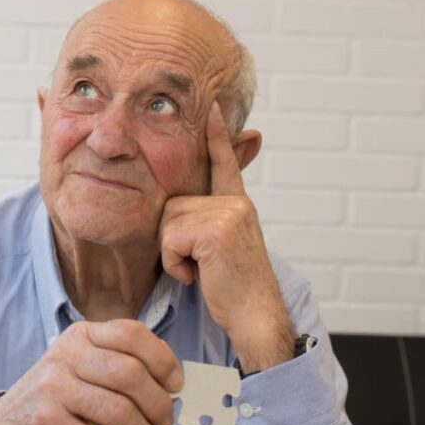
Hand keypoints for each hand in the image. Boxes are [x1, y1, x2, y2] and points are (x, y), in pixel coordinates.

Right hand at [0, 319, 182, 424]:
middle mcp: (65, 355)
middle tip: (164, 424)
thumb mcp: (85, 369)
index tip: (176, 385)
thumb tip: (174, 385)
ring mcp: (53, 388)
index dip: (162, 360)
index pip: (131, 334)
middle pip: (130, 374)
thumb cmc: (59, 399)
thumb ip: (122, 366)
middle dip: (159, 404)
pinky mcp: (47, 423)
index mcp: (81, 335)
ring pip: (119, 412)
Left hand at [158, 102, 293, 372]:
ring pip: (168, 222)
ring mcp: (229, 214)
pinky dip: (175, 264)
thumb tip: (180, 213)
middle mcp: (236, 203)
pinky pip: (170, 239)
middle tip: (199, 264)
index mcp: (237, 205)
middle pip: (172, 204)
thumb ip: (207, 224)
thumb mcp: (220, 248)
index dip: (217, 135)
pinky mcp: (216, 231)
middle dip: (172, 239)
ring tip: (200, 271)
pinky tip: (199, 276)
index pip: (224, 162)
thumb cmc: (232, 290)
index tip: (212, 105)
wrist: (256, 319)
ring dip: (173, 254)